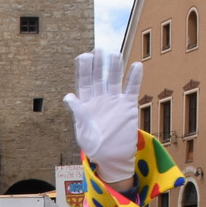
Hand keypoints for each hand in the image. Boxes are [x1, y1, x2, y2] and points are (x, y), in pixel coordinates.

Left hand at [63, 48, 142, 187]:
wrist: (112, 157)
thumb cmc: (94, 146)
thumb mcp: (83, 131)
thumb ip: (78, 113)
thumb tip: (68, 96)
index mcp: (86, 103)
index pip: (84, 82)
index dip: (84, 69)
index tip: (84, 56)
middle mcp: (100, 98)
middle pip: (99, 77)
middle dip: (99, 64)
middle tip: (99, 49)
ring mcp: (114, 101)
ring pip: (115, 79)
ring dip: (115, 67)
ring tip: (115, 54)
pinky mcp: (128, 106)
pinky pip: (131, 89)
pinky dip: (134, 78)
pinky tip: (136, 65)